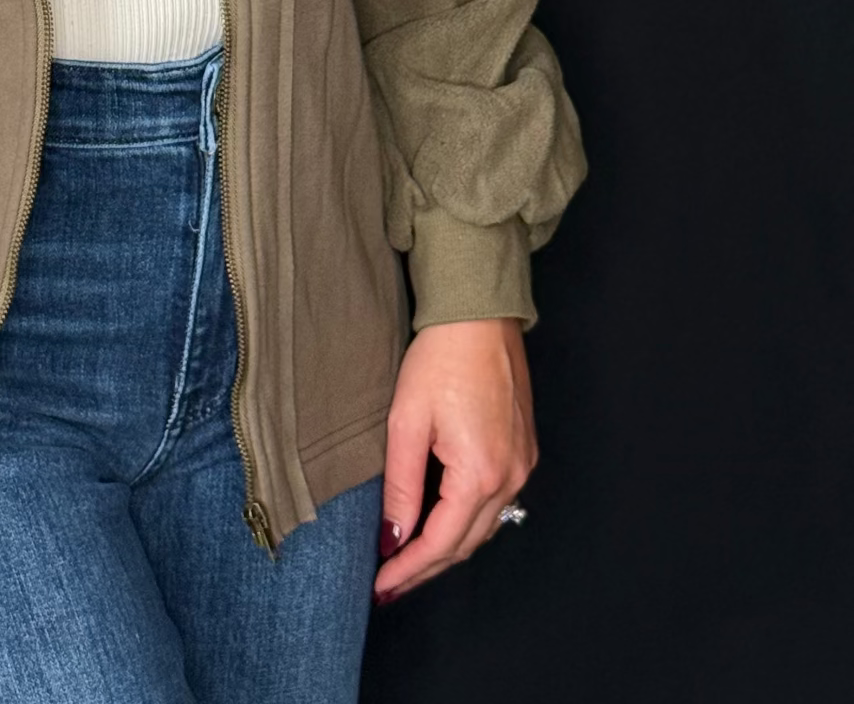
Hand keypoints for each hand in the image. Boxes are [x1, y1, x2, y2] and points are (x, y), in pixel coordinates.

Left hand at [372, 317, 536, 601]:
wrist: (479, 317)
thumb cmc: (439, 360)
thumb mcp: (406, 423)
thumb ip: (401, 487)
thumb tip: (393, 538)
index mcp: (479, 475)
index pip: (440, 543)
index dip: (408, 569)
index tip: (380, 587)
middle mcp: (510, 478)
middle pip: (465, 543)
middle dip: (426, 567)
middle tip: (390, 584)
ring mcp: (522, 466)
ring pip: (483, 527)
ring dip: (448, 547)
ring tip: (410, 560)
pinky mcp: (524, 451)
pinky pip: (496, 502)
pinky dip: (467, 520)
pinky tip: (443, 522)